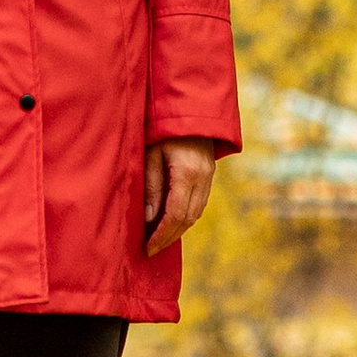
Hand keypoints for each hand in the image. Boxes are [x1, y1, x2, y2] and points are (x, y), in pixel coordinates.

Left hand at [145, 139, 217, 255]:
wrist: (189, 108)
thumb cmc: (162, 128)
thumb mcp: (150, 155)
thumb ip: (151, 187)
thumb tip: (149, 219)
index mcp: (187, 173)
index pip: (175, 214)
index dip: (161, 235)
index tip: (148, 248)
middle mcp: (203, 178)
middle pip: (188, 219)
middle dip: (169, 237)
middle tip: (151, 249)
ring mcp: (209, 177)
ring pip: (196, 213)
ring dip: (178, 229)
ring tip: (159, 239)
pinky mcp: (209, 175)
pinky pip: (199, 203)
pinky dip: (185, 217)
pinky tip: (171, 221)